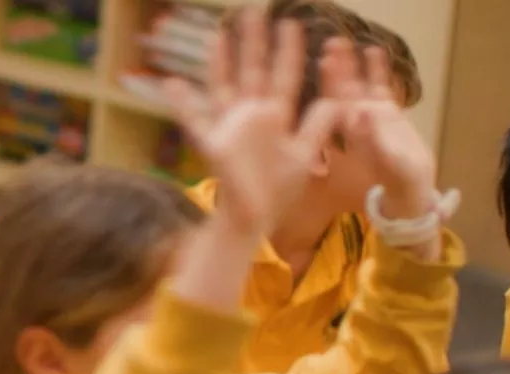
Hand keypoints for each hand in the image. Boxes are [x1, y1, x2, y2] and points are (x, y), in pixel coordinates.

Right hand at [164, 8, 340, 235]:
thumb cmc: (280, 188)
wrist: (255, 216)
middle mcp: (252, 114)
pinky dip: (182, 104)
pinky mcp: (214, 143)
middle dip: (254, 42)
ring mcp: (231, 125)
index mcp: (276, 115)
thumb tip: (337, 98)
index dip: (289, 51)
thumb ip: (319, 125)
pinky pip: (195, 121)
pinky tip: (171, 83)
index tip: (292, 24)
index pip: (285, 76)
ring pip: (225, 86)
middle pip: (253, 71)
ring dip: (220, 61)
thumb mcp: (305, 154)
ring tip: (218, 34)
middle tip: (255, 11)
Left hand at [321, 41, 436, 216]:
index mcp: (350, 132)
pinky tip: (375, 51)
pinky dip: (378, 71)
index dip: (331, 83)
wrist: (411, 184)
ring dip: (354, 65)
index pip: (336, 102)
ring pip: (360, 85)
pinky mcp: (388, 112)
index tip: (324, 62)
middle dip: (338, 67)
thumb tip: (364, 112)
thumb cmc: (395, 178)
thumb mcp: (386, 159)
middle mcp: (357, 120)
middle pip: (345, 89)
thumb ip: (374, 137)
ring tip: (349, 41)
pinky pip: (381, 87)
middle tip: (332, 43)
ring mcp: (371, 114)